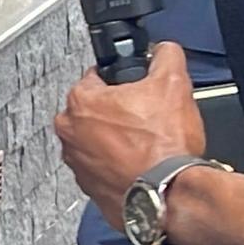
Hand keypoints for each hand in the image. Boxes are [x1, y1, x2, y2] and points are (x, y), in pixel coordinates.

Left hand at [54, 43, 204, 221]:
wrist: (170, 194)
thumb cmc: (164, 147)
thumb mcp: (174, 85)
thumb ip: (165, 57)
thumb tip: (164, 49)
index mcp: (80, 101)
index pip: (96, 78)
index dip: (122, 82)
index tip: (138, 91)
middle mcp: (69, 132)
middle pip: (95, 111)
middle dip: (118, 113)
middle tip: (147, 120)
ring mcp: (76, 162)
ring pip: (96, 141)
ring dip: (116, 141)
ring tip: (146, 145)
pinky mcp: (89, 187)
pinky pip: (102, 169)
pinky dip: (118, 167)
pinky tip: (141, 166)